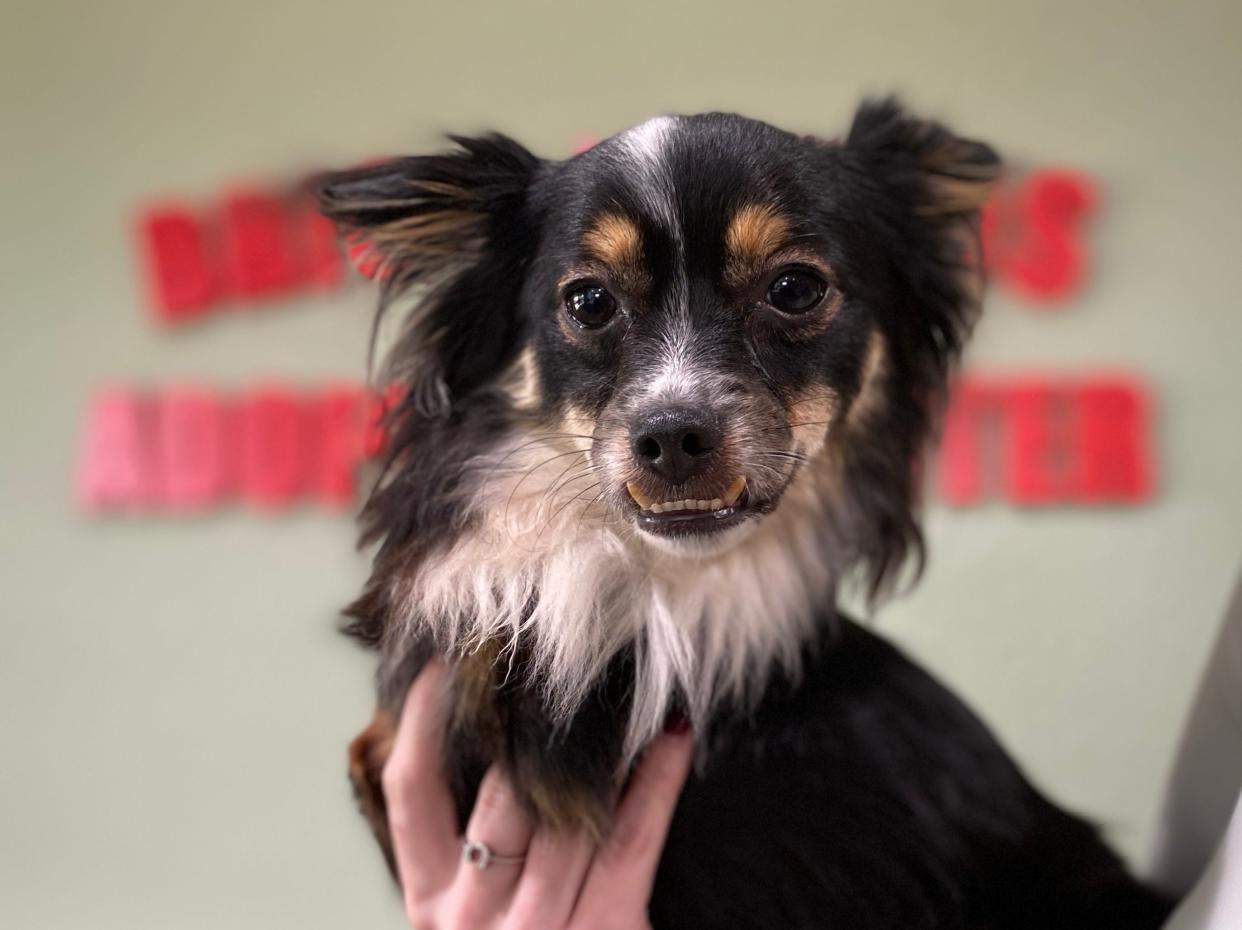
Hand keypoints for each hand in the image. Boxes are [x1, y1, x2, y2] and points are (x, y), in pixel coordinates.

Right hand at [382, 662, 693, 929]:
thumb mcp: (464, 925)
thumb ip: (463, 858)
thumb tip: (486, 752)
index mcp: (427, 906)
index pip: (411, 792)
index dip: (422, 718)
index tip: (442, 659)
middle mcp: (470, 915)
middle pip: (499, 792)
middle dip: (526, 719)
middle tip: (553, 654)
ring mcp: (536, 928)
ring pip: (566, 810)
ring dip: (597, 741)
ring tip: (621, 681)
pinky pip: (633, 840)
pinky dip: (657, 781)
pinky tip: (676, 737)